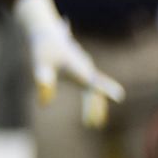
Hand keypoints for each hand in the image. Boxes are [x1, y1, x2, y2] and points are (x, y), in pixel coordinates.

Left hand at [13, 0, 124, 126]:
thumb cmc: (42, 49)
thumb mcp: (40, 64)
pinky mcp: (84, 72)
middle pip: (95, 90)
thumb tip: (44, 104)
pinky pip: (92, 89)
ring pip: (95, 90)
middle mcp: (85, 67)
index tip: (118, 97)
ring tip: (92, 123)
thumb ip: (43, 80)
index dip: (104, 90)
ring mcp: (87, 69)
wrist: (46, 33)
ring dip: (95, 106)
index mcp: (76, 65)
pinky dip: (92, 101)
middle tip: (91, 124)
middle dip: (95, 106)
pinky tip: (92, 116)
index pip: (92, 81)